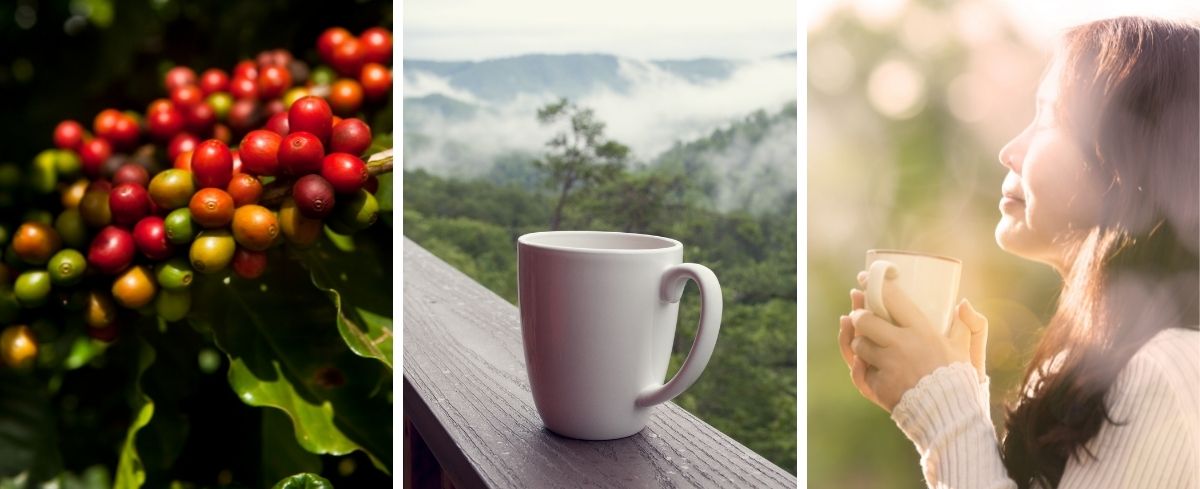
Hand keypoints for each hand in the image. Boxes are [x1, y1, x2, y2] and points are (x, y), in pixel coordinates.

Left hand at [838, 271, 988, 411]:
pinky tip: (861, 362)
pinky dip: (859, 367)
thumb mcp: (967, 349)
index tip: (863, 277)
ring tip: (865, 343)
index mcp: (922, 331)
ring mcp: (888, 366)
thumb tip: (962, 303)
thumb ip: (971, 324)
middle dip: (858, 316)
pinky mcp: (878, 386)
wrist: (949, 416)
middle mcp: (901, 346)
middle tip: (859, 315)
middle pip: (864, 320)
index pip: (891, 298)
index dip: (873, 284)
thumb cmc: (958, 379)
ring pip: (858, 346)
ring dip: (858, 344)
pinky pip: (859, 371)